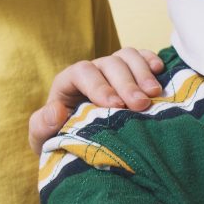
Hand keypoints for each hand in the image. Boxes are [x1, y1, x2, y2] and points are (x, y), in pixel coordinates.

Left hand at [29, 48, 163, 152]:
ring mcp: (113, 71)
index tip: (115, 106)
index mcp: (69, 82)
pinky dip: (151, 61)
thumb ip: (42, 125)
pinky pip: (142, 58)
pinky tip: (161, 72)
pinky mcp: (132, 74)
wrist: (80, 147)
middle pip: (110, 63)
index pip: (83, 73)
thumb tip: (57, 111)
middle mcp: (93, 71)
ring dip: (143, 72)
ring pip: (127, 56)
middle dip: (126, 83)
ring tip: (155, 93)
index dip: (99, 86)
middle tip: (141, 104)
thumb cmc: (60, 141)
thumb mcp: (44, 138)